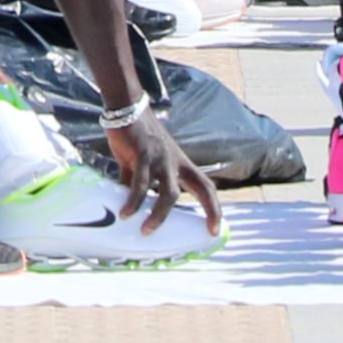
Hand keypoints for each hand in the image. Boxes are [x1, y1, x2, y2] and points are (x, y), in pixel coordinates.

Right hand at [105, 107, 221, 235]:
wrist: (126, 109)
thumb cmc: (136, 136)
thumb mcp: (141, 163)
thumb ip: (137, 182)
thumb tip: (126, 203)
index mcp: (180, 164)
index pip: (205, 186)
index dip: (214, 207)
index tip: (216, 228)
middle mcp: (176, 163)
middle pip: (201, 188)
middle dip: (210, 210)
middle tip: (207, 233)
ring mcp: (162, 159)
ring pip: (170, 192)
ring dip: (159, 215)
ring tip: (146, 231)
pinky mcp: (143, 155)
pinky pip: (141, 184)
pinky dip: (133, 201)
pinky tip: (125, 213)